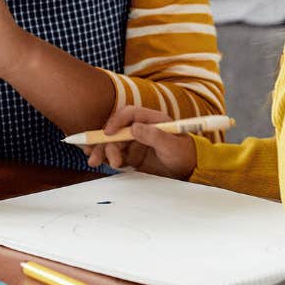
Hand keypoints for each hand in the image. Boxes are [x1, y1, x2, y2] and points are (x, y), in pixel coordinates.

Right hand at [84, 106, 198, 178]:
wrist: (187, 171)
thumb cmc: (184, 154)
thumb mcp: (173, 146)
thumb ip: (155, 136)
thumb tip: (134, 128)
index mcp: (151, 119)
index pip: (129, 114)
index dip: (116, 121)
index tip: (108, 134)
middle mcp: (140, 128)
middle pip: (115, 129)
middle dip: (103, 141)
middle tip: (98, 157)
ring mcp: (134, 141)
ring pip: (111, 142)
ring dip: (101, 150)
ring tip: (97, 163)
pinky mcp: (131, 154)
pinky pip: (113, 153)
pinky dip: (103, 155)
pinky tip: (97, 160)